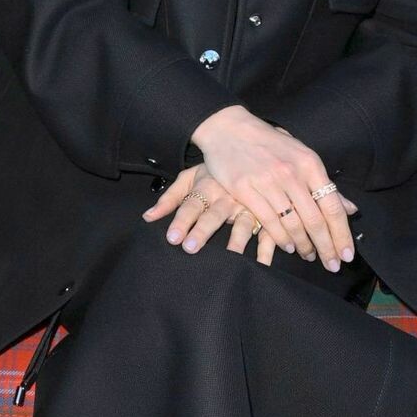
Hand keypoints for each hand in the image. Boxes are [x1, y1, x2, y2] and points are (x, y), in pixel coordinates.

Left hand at [144, 164, 277, 266]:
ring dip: (236, 241)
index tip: (172, 238)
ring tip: (231, 258)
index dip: (182, 221)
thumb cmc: (213, 172)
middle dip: (202, 231)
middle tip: (190, 248)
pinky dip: (267, 249)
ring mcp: (249, 206)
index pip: (191, 206)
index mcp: (207, 187)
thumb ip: (169, 198)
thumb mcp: (189, 178)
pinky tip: (262, 264)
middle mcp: (228, 197)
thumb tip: (147, 217)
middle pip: (214, 215)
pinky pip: (268, 233)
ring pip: (243, 224)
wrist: (248, 151)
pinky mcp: (265, 215)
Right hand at [190, 106, 357, 269]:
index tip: (347, 255)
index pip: (333, 206)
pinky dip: (280, 238)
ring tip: (309, 255)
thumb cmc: (268, 144)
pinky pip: (268, 221)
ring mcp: (268, 182)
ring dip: (303, 245)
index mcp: (310, 164)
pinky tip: (287, 247)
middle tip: (331, 265)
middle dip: (326, 248)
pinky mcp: (245, 189)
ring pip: (293, 224)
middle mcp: (292, 174)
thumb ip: (324, 184)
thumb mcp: (301, 156)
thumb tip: (351, 209)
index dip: (342, 235)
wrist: (229, 128)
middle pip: (316, 220)